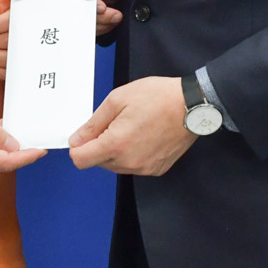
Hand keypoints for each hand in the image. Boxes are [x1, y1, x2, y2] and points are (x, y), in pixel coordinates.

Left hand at [0, 0, 28, 80]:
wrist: (34, 29)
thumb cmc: (16, 15)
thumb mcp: (12, 2)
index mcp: (28, 19)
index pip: (9, 23)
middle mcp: (31, 36)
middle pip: (6, 42)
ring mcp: (30, 55)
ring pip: (8, 59)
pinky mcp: (26, 69)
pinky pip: (11, 73)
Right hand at [42, 0, 122, 35]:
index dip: (83, 3)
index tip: (102, 7)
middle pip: (67, 9)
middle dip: (92, 15)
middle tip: (111, 13)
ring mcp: (55, 0)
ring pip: (72, 21)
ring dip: (96, 22)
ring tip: (110, 14)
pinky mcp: (60, 13)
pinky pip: (74, 28)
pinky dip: (93, 27)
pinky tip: (103, 19)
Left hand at [67, 76, 195, 175]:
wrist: (192, 105)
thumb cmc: (157, 97)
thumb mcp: (117, 100)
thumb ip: (93, 123)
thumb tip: (76, 140)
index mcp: (116, 144)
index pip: (80, 160)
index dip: (78, 147)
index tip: (85, 135)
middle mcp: (129, 162)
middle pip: (98, 162)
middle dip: (99, 145)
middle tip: (116, 122)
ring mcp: (144, 168)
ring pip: (116, 165)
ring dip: (115, 150)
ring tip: (132, 127)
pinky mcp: (157, 169)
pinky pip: (134, 166)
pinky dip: (132, 154)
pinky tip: (144, 136)